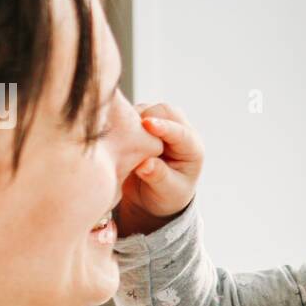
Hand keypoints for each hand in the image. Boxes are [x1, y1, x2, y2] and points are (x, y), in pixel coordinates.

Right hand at [116, 102, 204, 236]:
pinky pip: (130, 112)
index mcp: (192, 148)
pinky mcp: (142, 122)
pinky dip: (121, 119)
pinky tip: (114, 134)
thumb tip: (145, 165)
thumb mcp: (166, 191)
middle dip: (144, 119)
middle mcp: (178, 130)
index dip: (164, 127)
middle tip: (127, 135)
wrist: (152, 196)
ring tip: (120, 138)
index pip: (180, 132)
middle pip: (163, 111)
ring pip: (144, 109)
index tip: (147, 124)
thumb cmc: (165, 196)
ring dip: (131, 118)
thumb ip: (158, 177)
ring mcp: (160, 123)